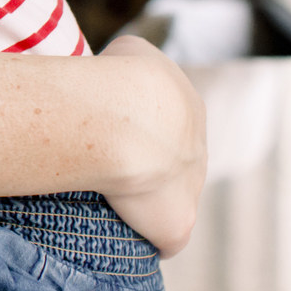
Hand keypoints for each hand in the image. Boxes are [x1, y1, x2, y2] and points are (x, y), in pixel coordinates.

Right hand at [93, 34, 207, 257]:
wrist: (128, 117)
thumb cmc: (119, 79)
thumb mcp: (128, 51)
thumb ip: (129, 65)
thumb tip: (113, 78)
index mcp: (186, 107)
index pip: (162, 121)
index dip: (129, 127)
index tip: (97, 129)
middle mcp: (196, 149)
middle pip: (168, 163)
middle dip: (137, 164)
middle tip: (94, 162)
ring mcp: (192, 189)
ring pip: (166, 200)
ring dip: (139, 201)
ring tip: (94, 197)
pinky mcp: (178, 224)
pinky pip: (167, 239)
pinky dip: (147, 238)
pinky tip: (116, 234)